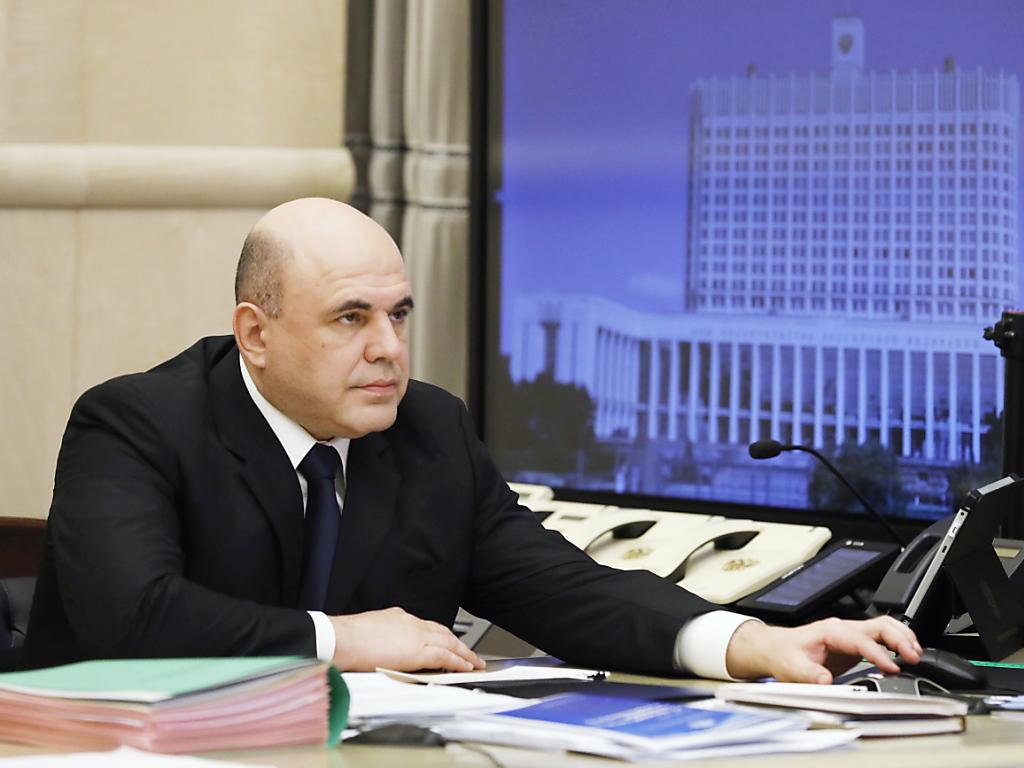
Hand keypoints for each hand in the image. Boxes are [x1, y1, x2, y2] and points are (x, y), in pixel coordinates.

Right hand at [330, 607, 485, 671]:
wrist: (341, 638)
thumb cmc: (347, 638)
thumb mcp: (371, 631)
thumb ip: (385, 638)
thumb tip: (387, 649)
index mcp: (399, 618)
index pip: (427, 627)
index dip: (441, 635)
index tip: (448, 642)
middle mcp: (411, 623)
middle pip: (443, 632)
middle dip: (458, 643)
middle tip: (469, 652)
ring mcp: (416, 635)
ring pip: (449, 642)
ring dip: (464, 652)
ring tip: (474, 661)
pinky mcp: (417, 650)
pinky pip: (445, 655)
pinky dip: (458, 660)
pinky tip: (466, 666)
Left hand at [725, 616, 922, 683]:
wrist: (776, 648)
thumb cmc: (784, 654)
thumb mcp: (792, 667)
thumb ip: (809, 675)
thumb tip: (825, 681)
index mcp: (831, 631)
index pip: (861, 640)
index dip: (878, 653)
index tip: (893, 668)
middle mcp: (844, 629)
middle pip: (880, 625)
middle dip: (900, 639)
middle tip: (914, 657)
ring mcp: (851, 634)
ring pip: (884, 626)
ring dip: (903, 637)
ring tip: (916, 654)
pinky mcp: (855, 643)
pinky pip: (882, 636)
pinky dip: (898, 641)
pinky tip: (906, 653)